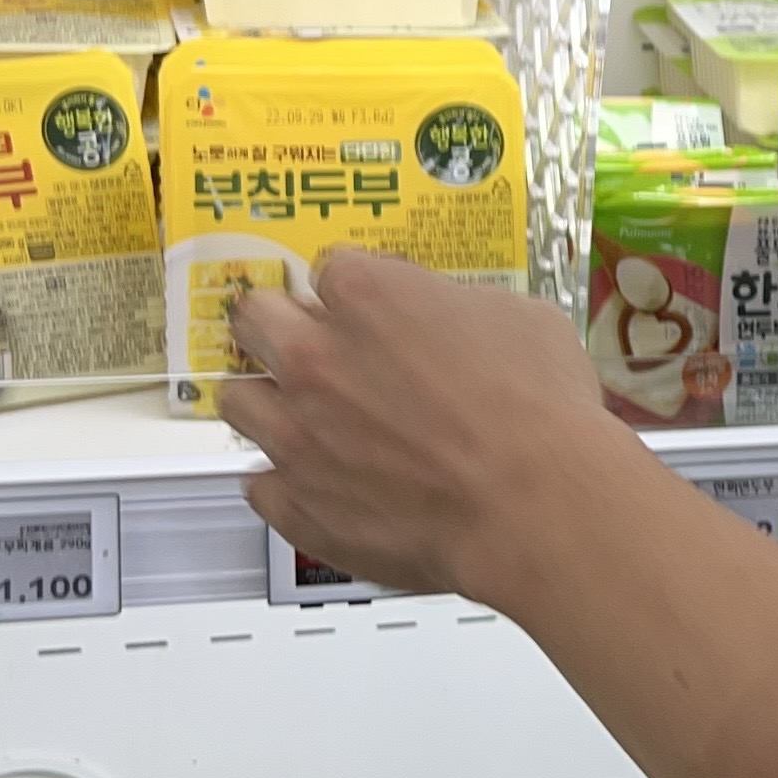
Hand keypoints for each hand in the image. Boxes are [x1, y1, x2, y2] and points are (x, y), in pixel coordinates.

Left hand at [221, 252, 627, 604]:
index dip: (355, 292)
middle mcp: (313, 358)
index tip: (371, 310)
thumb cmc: (539, 412)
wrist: (534, 507)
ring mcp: (295, 435)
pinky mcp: (297, 504)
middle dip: (280, 326)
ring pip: (238, 401)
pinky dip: (284, 482)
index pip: (329, 269)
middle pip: (254, 319)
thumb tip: (441, 318)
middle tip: (312, 345)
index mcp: (365, 296)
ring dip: (269, 402)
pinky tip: (321, 482)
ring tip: (307, 418)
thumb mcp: (516, 318)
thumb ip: (454, 307)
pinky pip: (258, 486)